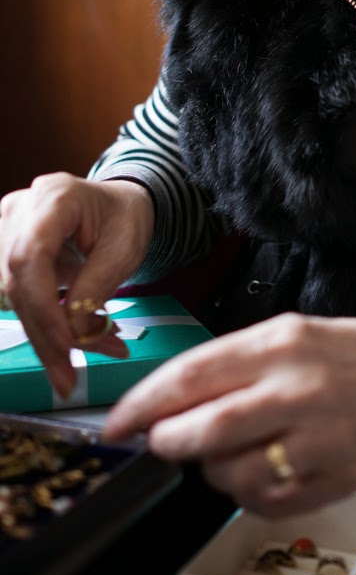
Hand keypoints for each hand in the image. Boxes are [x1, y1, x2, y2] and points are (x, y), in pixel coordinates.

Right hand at [0, 173, 154, 395]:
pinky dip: (46, 325)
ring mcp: (8, 231)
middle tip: (67, 377)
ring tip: (80, 361)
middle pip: (17, 281)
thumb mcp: (125, 248)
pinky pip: (20, 298)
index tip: (65, 345)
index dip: (43, 306)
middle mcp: (21, 210)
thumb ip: (97, 286)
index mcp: (54, 197)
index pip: (30, 257)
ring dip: (45, 336)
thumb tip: (72, 334)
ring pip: (15, 296)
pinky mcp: (7, 254)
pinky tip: (73, 343)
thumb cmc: (124, 218)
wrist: (118, 205)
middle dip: (43, 334)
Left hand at [103, 313, 355, 516]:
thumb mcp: (284, 333)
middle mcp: (298, 390)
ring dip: (213, 471)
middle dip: (170, 442)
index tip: (118, 423)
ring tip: (227, 453)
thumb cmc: (340, 354)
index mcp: (280, 344)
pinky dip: (250, 494)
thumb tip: (165, 402)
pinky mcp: (333, 479)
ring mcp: (318, 439)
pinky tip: (262, 469)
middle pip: (207, 431)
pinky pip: (268, 503)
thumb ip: (227, 365)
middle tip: (162, 442)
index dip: (144, 404)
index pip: (193, 375)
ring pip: (233, 476)